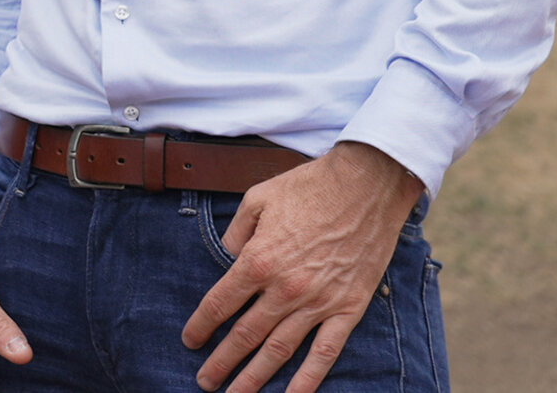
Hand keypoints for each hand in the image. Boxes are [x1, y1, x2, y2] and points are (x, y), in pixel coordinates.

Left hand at [181, 141, 423, 392]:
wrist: (366, 185)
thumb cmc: (309, 187)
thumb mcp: (257, 199)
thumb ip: (236, 234)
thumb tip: (228, 259)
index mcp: (258, 260)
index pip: (219, 304)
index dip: (201, 326)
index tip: (190, 341)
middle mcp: (284, 288)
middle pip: (245, 336)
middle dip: (222, 362)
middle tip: (205, 381)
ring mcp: (318, 302)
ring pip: (279, 351)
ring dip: (255, 377)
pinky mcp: (348, 308)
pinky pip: (326, 352)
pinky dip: (309, 379)